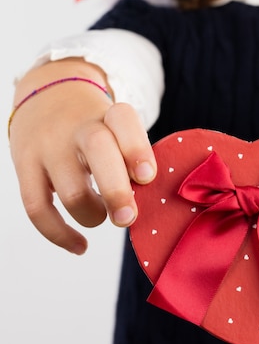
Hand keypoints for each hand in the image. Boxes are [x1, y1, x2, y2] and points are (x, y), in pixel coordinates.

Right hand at [9, 60, 156, 253]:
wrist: (46, 98)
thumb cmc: (95, 125)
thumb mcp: (115, 127)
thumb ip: (130, 158)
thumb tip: (143, 202)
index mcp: (107, 115)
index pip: (123, 120)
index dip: (137, 149)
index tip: (147, 177)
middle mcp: (77, 127)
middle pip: (98, 151)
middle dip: (117, 191)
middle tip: (128, 218)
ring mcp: (48, 146)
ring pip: (70, 190)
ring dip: (92, 215)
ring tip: (102, 215)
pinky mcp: (25, 167)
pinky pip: (37, 208)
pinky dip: (60, 234)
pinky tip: (80, 246)